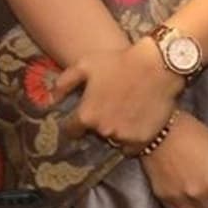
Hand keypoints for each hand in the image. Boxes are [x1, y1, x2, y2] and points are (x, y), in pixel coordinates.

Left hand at [55, 39, 180, 150]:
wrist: (156, 65)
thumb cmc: (119, 61)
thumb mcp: (85, 64)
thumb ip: (64, 83)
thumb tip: (50, 99)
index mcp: (87, 114)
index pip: (71, 130)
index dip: (73, 124)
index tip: (78, 119)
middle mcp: (104, 130)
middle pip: (95, 133)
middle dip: (97, 123)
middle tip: (107, 106)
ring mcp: (124, 137)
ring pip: (113, 139)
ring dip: (114, 130)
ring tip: (122, 112)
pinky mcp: (143, 140)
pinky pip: (131, 146)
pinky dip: (130, 138)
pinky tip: (134, 120)